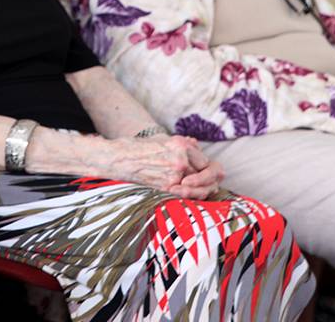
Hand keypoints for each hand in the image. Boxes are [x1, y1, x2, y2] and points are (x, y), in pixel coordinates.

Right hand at [101, 135, 224, 198]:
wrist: (118, 158)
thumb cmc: (139, 147)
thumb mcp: (162, 139)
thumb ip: (182, 143)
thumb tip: (197, 143)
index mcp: (180, 146)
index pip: (205, 161)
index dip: (209, 168)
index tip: (212, 173)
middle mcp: (180, 160)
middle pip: (205, 174)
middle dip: (211, 180)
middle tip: (216, 184)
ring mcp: (173, 174)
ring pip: (198, 186)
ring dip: (204, 189)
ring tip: (207, 190)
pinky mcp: (165, 187)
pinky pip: (185, 194)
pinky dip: (191, 195)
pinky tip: (192, 195)